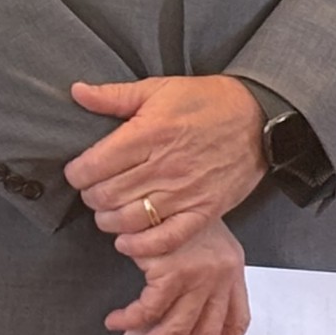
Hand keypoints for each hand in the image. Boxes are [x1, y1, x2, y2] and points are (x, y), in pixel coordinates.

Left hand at [66, 75, 266, 254]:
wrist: (259, 117)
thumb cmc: (207, 101)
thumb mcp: (160, 88)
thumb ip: (115, 96)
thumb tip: (76, 92)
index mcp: (150, 132)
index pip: (93, 166)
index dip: (77, 173)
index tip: (79, 172)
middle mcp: (164, 165)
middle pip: (106, 196)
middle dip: (90, 197)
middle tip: (94, 191)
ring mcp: (185, 192)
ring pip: (128, 220)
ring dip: (108, 221)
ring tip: (109, 211)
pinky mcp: (204, 211)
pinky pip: (165, 239)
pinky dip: (140, 246)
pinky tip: (127, 241)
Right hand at [107, 215, 249, 334]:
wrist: (166, 184)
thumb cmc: (181, 212)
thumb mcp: (204, 243)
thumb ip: (202, 277)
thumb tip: (182, 320)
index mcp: (232, 271)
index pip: (237, 321)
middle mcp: (220, 276)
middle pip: (205, 334)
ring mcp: (198, 275)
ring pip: (174, 330)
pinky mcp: (172, 270)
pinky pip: (147, 310)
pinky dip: (129, 321)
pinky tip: (115, 322)